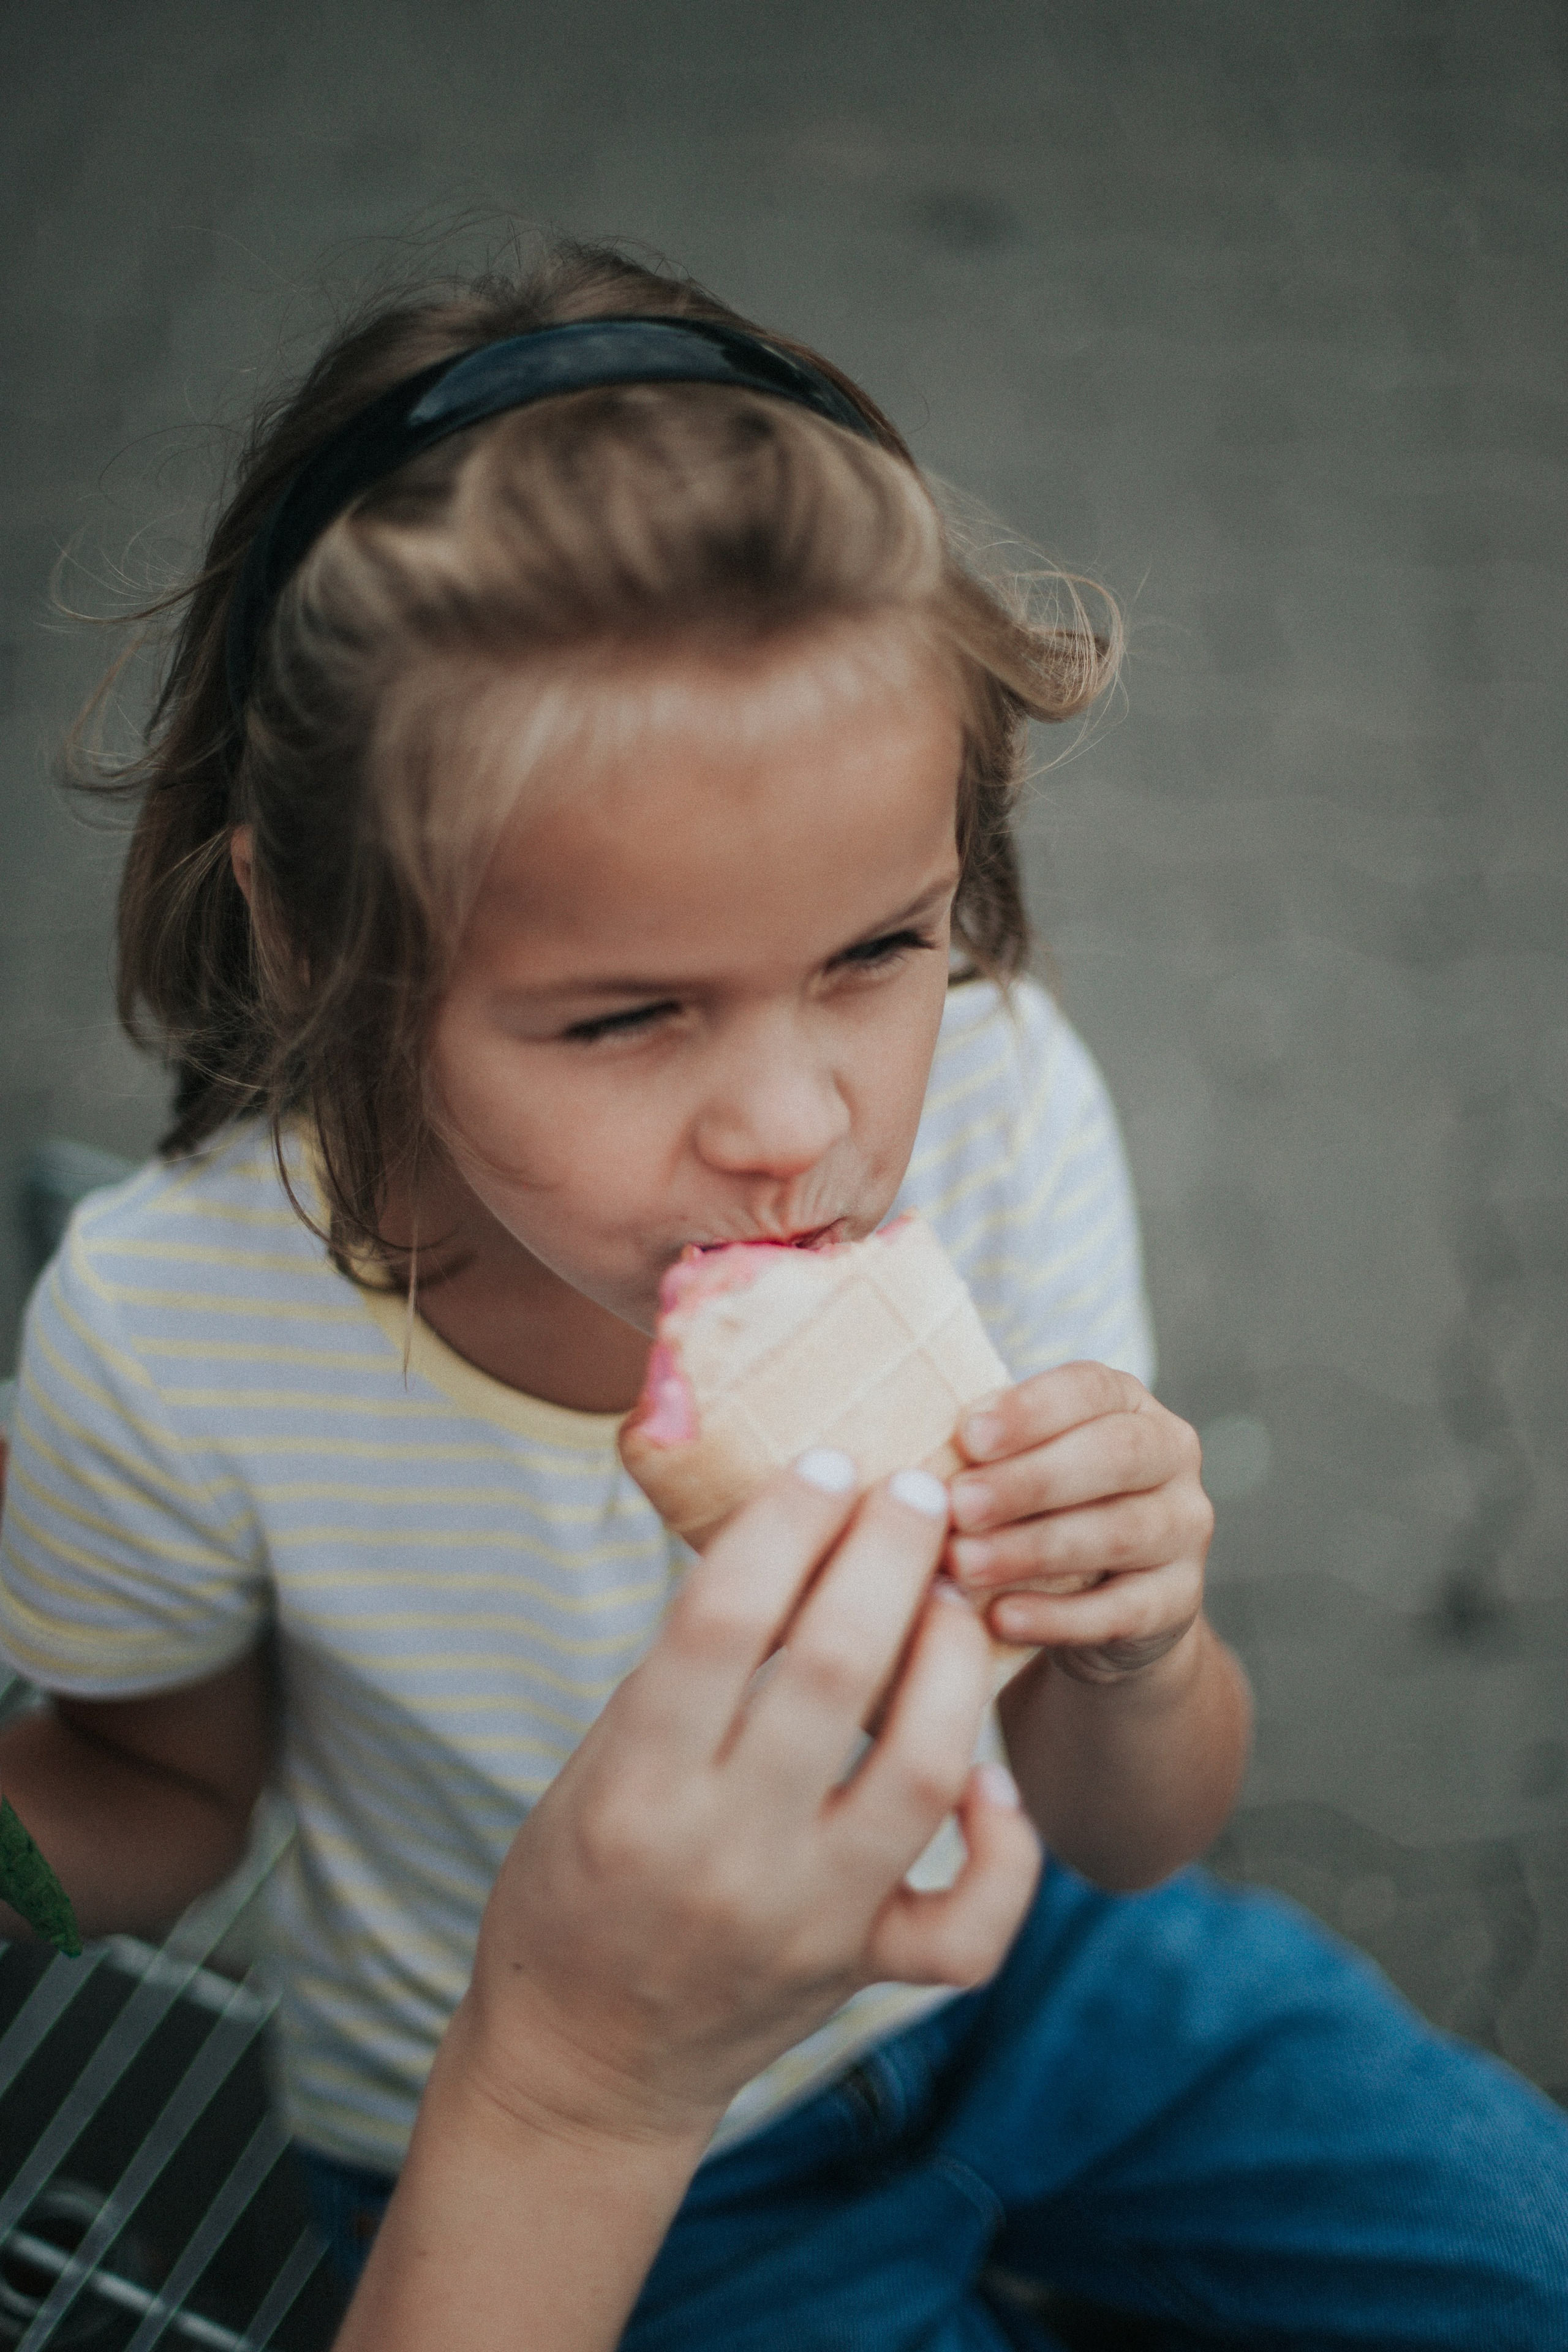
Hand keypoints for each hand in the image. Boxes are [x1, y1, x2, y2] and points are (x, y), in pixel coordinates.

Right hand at [459, 1457, 1040, 2151]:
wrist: (586, 2062)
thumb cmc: (578, 1885)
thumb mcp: (600, 1764)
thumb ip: (685, 1671)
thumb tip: (785, 1534)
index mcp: (639, 1788)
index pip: (723, 1618)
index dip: (786, 1522)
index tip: (825, 1463)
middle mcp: (728, 1853)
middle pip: (835, 1670)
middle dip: (888, 1557)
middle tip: (916, 1491)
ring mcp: (807, 1920)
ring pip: (923, 1772)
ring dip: (953, 1663)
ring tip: (954, 1596)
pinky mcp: (862, 1970)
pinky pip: (969, 1921)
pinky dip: (1001, 1844)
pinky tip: (988, 1776)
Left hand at [947, 1363, 1213, 1683]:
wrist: (1102, 1603)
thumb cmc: (1038, 1510)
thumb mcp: (1016, 1467)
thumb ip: (984, 1453)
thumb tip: (918, 1465)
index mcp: (1126, 1403)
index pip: (1090, 1388)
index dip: (1031, 1409)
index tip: (968, 1436)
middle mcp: (1171, 1455)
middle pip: (1115, 1455)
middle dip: (1030, 1480)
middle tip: (959, 1505)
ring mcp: (1185, 1529)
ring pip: (1121, 1532)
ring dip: (1034, 1547)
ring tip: (964, 1563)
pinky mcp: (1180, 1600)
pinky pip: (1124, 1609)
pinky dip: (1059, 1617)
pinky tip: (1002, 1618)